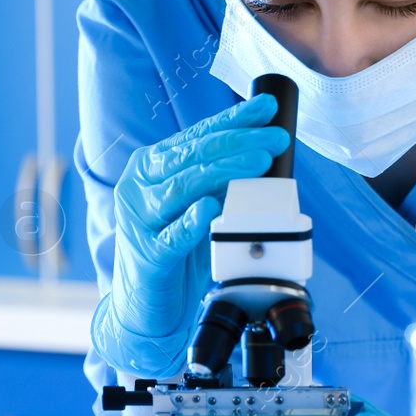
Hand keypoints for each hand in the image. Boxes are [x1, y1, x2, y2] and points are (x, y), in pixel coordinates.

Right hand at [93, 96, 293, 377]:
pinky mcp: (149, 256)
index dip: (233, 120)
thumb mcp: (194, 207)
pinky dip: (193, 221)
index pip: (196, 136)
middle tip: (275, 138)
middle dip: (239, 143)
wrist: (143, 307)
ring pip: (184, 187)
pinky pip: (173, 236)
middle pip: (193, 156)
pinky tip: (212, 207)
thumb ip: (216, 180)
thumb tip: (258, 151)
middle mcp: (140, 187)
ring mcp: (140, 221)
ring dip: (225, 172)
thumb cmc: (172, 252)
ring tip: (259, 162)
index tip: (266, 109)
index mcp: (150, 168)